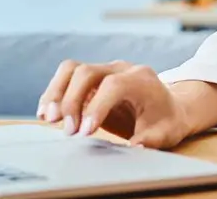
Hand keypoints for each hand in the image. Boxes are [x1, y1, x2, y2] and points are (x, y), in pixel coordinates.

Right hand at [36, 60, 216, 147]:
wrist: (169, 107)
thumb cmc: (167, 121)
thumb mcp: (165, 133)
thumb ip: (150, 139)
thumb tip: (135, 147)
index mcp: (142, 80)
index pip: (114, 85)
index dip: (97, 107)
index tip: (85, 132)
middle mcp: (122, 69)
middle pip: (88, 72)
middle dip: (72, 101)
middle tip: (68, 131)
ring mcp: (105, 70)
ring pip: (72, 69)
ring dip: (57, 93)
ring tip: (49, 118)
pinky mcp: (92, 78)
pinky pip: (68, 76)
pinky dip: (55, 92)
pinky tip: (47, 113)